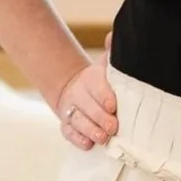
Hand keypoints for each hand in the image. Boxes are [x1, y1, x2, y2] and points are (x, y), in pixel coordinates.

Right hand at [54, 32, 117, 150]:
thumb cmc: (99, 80)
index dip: (104, 96)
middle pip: (87, 107)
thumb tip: (112, 36)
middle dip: (100, 118)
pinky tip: (87, 144)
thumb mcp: (105, 66)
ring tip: (102, 138)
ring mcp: (71, 111)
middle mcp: (78, 95)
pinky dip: (77, 139)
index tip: (113, 105)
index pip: (96, 87)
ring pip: (78, 121)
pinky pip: (68, 133)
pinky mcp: (66, 125)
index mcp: (90, 79)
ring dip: (90, 130)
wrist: (76, 88)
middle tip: (113, 127)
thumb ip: (111, 53)